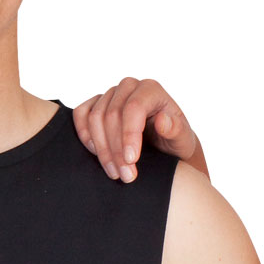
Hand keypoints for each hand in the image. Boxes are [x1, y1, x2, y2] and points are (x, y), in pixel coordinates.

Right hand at [72, 78, 206, 182]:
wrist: (164, 147)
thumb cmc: (175, 141)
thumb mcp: (183, 139)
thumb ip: (177, 129)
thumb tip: (162, 121)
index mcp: (151, 90)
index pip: (133, 107)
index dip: (129, 135)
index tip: (131, 161)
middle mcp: (129, 87)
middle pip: (111, 115)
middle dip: (116, 149)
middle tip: (126, 176)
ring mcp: (111, 94)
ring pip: (95, 118)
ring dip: (102, 149)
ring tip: (115, 173)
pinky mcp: (96, 104)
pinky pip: (81, 114)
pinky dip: (85, 135)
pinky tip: (96, 154)